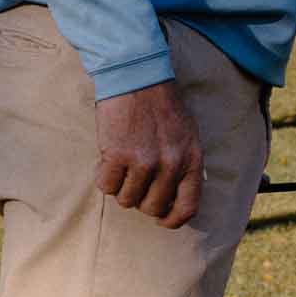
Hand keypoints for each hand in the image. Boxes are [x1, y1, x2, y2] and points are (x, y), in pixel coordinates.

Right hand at [93, 80, 203, 227]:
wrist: (137, 76)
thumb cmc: (162, 105)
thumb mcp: (187, 135)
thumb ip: (183, 165)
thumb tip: (173, 199)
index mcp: (192, 159)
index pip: (187, 208)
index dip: (171, 220)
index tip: (160, 220)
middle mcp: (170, 164)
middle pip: (152, 208)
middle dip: (140, 198)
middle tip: (134, 179)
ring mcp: (144, 161)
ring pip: (126, 200)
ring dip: (121, 186)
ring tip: (122, 162)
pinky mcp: (117, 155)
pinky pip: (106, 186)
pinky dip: (103, 176)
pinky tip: (108, 157)